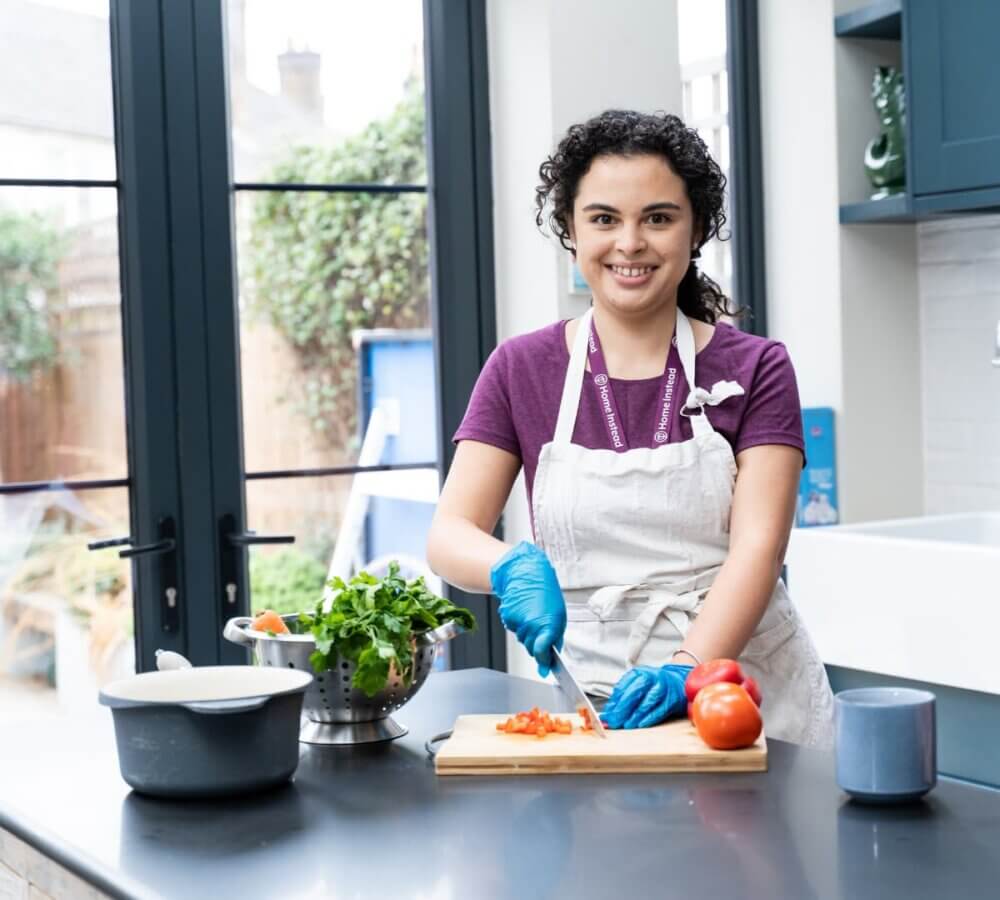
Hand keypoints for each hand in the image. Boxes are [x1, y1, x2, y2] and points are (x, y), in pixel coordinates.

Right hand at [489, 542, 566, 676]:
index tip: (546, 666)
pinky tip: (523, 612)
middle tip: (541, 625)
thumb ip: (555, 638)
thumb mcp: (558, 615)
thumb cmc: (545, 592)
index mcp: (549, 624)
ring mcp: (518, 622)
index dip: (544, 661)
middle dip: (537, 643)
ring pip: (522, 640)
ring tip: (533, 614)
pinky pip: (515, 629)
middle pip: (531, 649)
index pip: (542, 652)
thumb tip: (550, 660)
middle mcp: (532, 625)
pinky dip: (519, 624)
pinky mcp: (508, 618)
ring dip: (528, 632)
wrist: (525, 573)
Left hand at [600, 664, 692, 728]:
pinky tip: (640, 724)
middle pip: (634, 694)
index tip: (606, 714)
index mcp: (639, 673)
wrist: (679, 683)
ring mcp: (662, 688)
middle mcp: (651, 678)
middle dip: (622, 709)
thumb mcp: (637, 685)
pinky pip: (659, 710)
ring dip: (634, 715)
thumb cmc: (654, 685)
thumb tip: (608, 713)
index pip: (623, 687)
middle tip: (614, 721)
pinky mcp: (672, 700)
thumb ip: (622, 698)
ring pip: (646, 702)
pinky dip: (648, 718)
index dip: (613, 702)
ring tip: (626, 724)